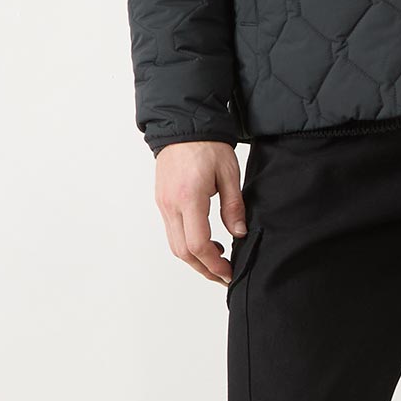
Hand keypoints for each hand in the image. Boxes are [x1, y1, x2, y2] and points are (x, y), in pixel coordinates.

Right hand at [154, 140, 244, 281]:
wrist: (182, 125)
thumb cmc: (207, 145)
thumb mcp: (229, 173)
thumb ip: (233, 206)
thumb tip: (239, 233)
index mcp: (189, 198)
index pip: (198, 244)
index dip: (214, 264)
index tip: (229, 272)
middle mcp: (171, 205)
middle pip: (183, 252)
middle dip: (204, 269)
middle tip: (224, 275)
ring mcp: (163, 204)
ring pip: (175, 245)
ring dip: (195, 259)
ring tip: (218, 261)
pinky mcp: (162, 201)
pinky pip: (172, 232)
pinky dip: (187, 244)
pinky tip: (206, 242)